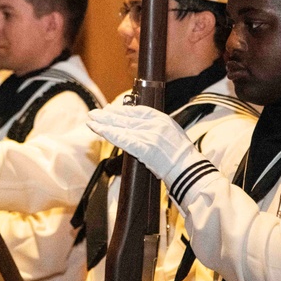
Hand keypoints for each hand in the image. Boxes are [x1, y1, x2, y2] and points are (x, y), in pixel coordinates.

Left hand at [86, 103, 200, 187]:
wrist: (190, 171)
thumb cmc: (183, 158)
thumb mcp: (172, 135)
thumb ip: (157, 129)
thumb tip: (142, 129)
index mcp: (162, 119)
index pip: (137, 111)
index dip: (121, 110)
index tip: (110, 109)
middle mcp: (154, 124)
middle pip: (126, 117)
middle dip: (108, 115)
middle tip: (94, 113)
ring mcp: (149, 135)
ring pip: (121, 127)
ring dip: (103, 124)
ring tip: (91, 119)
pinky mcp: (144, 148)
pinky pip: (122, 139)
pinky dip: (109, 134)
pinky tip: (98, 130)